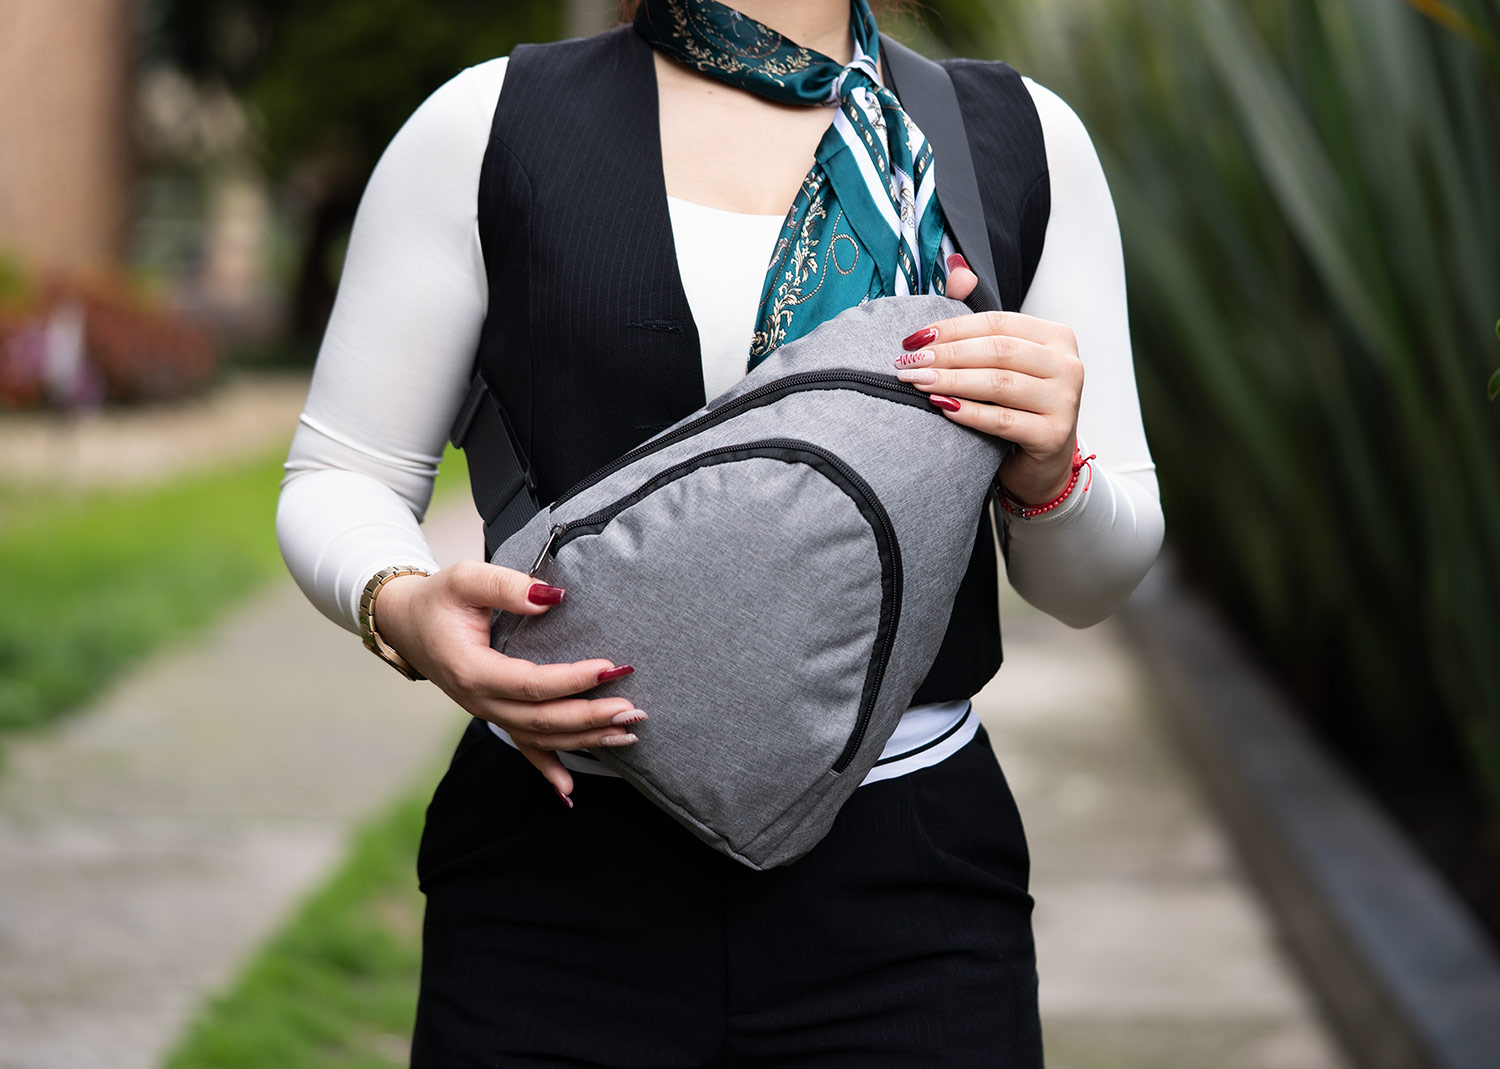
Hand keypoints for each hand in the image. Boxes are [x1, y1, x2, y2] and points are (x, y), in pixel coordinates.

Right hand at [374, 561, 641, 803]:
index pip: (530, 683)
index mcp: (473, 670)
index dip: (571, 680)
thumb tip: (551, 597)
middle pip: (541, 720)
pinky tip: (570, 791)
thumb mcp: (465, 578)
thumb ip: (506, 586)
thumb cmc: (439, 600)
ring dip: (585, 739)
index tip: (609, 668)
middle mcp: (480, 701)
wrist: (408, 624)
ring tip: (628, 731)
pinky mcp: (496, 715)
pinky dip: (548, 770)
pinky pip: (524, 748)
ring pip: (540, 738)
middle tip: (632, 709)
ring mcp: (488, 713)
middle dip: (590, 717)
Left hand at [902, 255, 1084, 505]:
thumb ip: (979, 320)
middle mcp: (1068, 365)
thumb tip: (957, 269)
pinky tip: (941, 407)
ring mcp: (1065, 400)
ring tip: (915, 382)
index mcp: (1056, 337)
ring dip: (951, 381)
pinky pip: (1002, 420)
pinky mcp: (1054, 435)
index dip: (951, 328)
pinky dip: (968, 412)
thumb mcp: (1002, 361)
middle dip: (946, 355)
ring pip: (999, 383)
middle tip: (907, 362)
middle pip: (997, 351)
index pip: (996, 324)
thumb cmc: (1016, 406)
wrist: (1040, 465)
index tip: (912, 338)